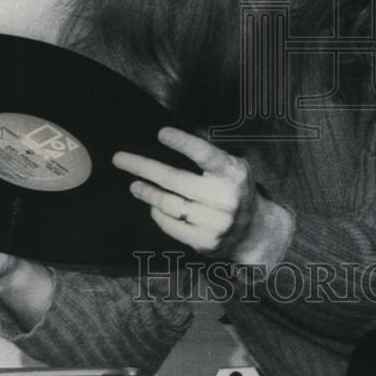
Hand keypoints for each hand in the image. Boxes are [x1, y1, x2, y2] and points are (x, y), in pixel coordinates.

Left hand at [113, 128, 290, 262]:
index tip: (160, 133)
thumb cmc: (235, 190)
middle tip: (119, 159)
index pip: (205, 154)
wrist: (255, 232)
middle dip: (144, 167)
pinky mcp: (205, 242)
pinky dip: (158, 214)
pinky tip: (153, 205)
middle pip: (176, 180)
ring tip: (134, 185)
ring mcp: (216, 222)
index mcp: (234, 173)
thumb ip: (209, 159)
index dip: (182, 142)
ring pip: (169, 204)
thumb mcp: (232, 168)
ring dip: (147, 193)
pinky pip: (171, 225)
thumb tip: (167, 141)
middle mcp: (226, 197)